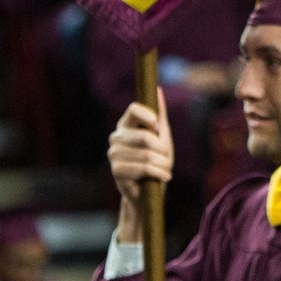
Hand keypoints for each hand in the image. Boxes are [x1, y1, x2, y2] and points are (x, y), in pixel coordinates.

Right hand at [107, 97, 172, 241]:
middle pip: (145, 136)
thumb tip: (158, 89)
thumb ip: (160, 114)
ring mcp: (114, 154)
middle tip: (167, 158)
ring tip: (165, 169)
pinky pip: (143, 168)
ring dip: (163, 164)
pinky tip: (163, 177)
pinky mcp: (116, 170)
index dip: (150, 117)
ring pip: (147, 154)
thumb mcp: (162, 136)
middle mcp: (116, 136)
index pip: (134, 109)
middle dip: (162, 150)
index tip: (158, 128)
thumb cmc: (156, 160)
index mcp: (126, 124)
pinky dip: (158, 173)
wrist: (148, 191)